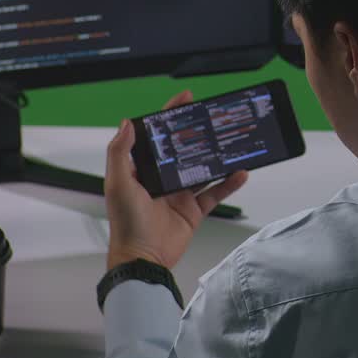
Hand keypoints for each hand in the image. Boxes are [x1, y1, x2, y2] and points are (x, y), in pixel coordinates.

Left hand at [104, 90, 247, 269]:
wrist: (143, 260)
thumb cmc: (126, 224)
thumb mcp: (118, 184)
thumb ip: (120, 153)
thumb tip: (127, 123)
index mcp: (143, 169)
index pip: (158, 135)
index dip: (170, 115)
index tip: (186, 98)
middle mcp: (162, 179)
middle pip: (185, 149)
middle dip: (200, 133)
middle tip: (215, 119)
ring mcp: (180, 194)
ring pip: (204, 169)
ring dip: (218, 157)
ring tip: (232, 144)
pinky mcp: (194, 210)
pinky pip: (216, 193)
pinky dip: (229, 183)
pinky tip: (239, 173)